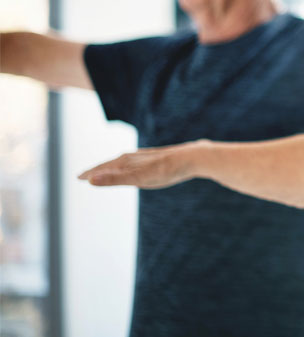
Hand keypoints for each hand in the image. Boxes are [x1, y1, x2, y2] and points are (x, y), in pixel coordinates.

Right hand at [78, 141, 206, 188]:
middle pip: (111, 164)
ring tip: (104, 172)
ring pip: (123, 163)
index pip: (103, 168)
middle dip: (98, 170)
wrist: (193, 157)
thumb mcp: (139, 177)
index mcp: (127, 161)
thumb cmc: (167, 169)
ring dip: (111, 168)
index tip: (77, 177)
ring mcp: (145, 157)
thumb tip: (90, 180)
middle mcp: (134, 157)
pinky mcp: (156, 159)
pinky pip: (136, 163)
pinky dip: (127, 166)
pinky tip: (134, 168)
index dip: (91, 174)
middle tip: (84, 176)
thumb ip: (115, 179)